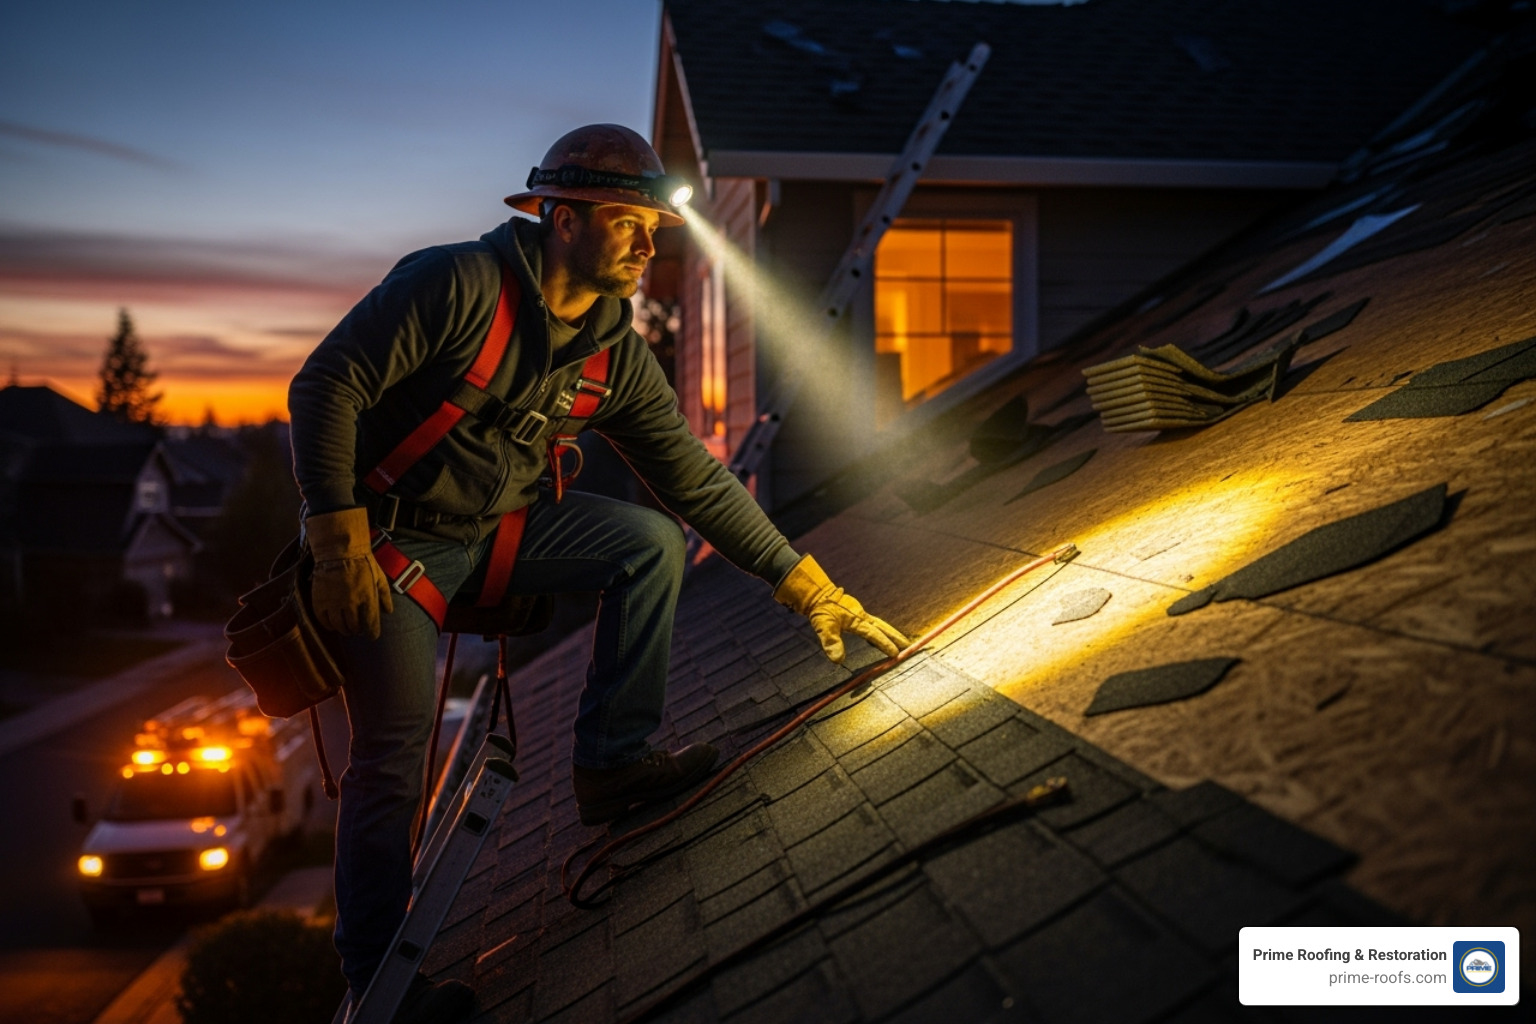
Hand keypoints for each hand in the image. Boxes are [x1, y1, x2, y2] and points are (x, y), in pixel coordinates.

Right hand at [306, 507, 392, 637]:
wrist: (339, 551)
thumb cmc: (362, 563)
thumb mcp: (380, 577)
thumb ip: (385, 596)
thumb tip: (389, 611)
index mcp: (367, 598)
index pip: (371, 624)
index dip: (372, 633)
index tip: (373, 636)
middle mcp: (351, 603)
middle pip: (354, 627)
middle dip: (357, 631)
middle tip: (358, 630)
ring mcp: (334, 603)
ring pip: (339, 626)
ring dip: (344, 630)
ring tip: (346, 629)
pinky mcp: (320, 601)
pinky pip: (323, 620)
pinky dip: (329, 625)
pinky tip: (333, 625)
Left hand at [773, 555, 907, 663]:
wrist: (817, 593)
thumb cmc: (820, 610)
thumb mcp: (823, 626)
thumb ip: (831, 642)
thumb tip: (838, 661)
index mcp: (856, 619)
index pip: (873, 634)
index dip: (885, 644)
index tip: (895, 653)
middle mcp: (861, 615)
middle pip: (882, 626)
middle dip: (895, 636)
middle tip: (908, 645)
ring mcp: (859, 613)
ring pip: (878, 624)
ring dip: (889, 632)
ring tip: (899, 641)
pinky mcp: (855, 613)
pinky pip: (872, 623)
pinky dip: (879, 629)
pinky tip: (877, 635)